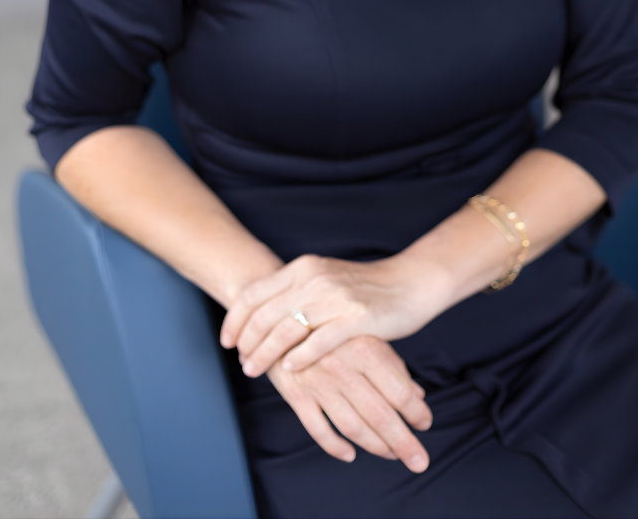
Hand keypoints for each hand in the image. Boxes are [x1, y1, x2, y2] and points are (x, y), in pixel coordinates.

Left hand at [220, 252, 446, 376]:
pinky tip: (290, 369)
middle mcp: (315, 278)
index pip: (255, 293)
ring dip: (266, 353)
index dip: (235, 319)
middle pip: (265, 314)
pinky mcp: (356, 318)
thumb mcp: (324, 278)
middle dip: (247, 342)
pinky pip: (319, 341)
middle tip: (242, 362)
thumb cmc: (365, 288)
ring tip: (256, 370)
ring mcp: (335, 297)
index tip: (227, 341)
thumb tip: (260, 315)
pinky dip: (299, 357)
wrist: (409, 284)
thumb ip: (295, 290)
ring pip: (286, 329)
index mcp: (304, 267)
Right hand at [266, 335, 431, 472]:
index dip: (416, 412)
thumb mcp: (365, 334)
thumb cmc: (331, 324)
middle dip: (403, 443)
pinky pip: (318, 430)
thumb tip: (417, 395)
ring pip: (352, 427)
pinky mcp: (296, 394)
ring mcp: (318, 383)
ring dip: (375, 446)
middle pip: (380, 415)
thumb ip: (392, 364)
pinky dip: (335, 447)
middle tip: (420, 461)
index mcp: (364, 348)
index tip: (426, 423)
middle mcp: (343, 368)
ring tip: (392, 454)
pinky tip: (350, 454)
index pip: (399, 391)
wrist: (280, 314)